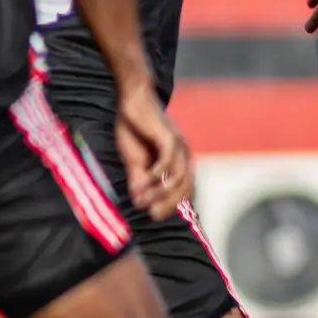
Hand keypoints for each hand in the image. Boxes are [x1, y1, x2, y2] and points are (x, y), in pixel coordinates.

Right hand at [115, 86, 193, 220]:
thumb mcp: (135, 160)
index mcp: (179, 162)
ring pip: (177, 176)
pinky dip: (160, 171)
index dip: (171, 205)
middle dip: (168, 203)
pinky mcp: (168, 136)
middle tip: (151, 214)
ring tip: (144, 200)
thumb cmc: (135, 130)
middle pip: (184, 186)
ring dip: (161, 191)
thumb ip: (139, 179)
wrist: (133, 101)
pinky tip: (148, 179)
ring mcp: (178, 146)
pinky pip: (169, 158)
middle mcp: (183, 155)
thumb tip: (139, 201)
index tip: (154, 216)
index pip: (183, 190)